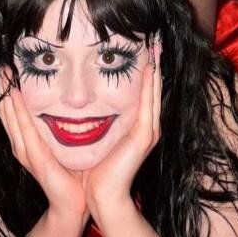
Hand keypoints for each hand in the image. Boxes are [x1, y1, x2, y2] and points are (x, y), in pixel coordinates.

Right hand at [0, 69, 88, 224]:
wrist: (74, 204)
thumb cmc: (74, 174)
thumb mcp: (65, 143)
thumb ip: (64, 126)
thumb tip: (73, 102)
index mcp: (28, 141)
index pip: (14, 112)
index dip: (9, 91)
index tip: (9, 68)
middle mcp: (22, 145)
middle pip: (7, 112)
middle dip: (3, 89)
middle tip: (1, 65)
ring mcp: (25, 152)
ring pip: (11, 118)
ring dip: (6, 96)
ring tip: (2, 74)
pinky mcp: (34, 158)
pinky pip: (24, 131)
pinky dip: (18, 113)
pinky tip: (15, 97)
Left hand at [81, 41, 161, 220]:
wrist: (102, 197)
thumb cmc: (94, 170)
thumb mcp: (97, 137)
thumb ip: (97, 120)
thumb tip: (80, 100)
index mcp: (136, 126)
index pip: (143, 91)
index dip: (146, 70)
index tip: (143, 47)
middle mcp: (146, 126)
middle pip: (153, 88)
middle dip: (155, 64)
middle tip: (155, 40)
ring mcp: (148, 131)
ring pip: (154, 93)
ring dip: (156, 69)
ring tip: (157, 47)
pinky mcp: (145, 137)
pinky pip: (148, 106)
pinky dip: (150, 87)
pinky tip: (150, 69)